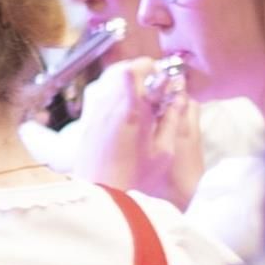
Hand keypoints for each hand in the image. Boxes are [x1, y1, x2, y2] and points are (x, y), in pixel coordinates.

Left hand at [73, 59, 202, 203]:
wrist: (99, 197)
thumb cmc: (135, 179)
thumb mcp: (164, 152)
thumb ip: (172, 120)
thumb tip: (180, 98)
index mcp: (128, 111)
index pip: (131, 71)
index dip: (148, 66)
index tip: (161, 75)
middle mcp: (106, 108)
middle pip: (117, 70)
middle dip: (138, 72)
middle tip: (154, 85)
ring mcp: (92, 114)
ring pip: (106, 81)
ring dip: (124, 82)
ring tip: (142, 97)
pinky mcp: (85, 124)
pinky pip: (98, 96)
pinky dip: (113, 95)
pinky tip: (126, 112)